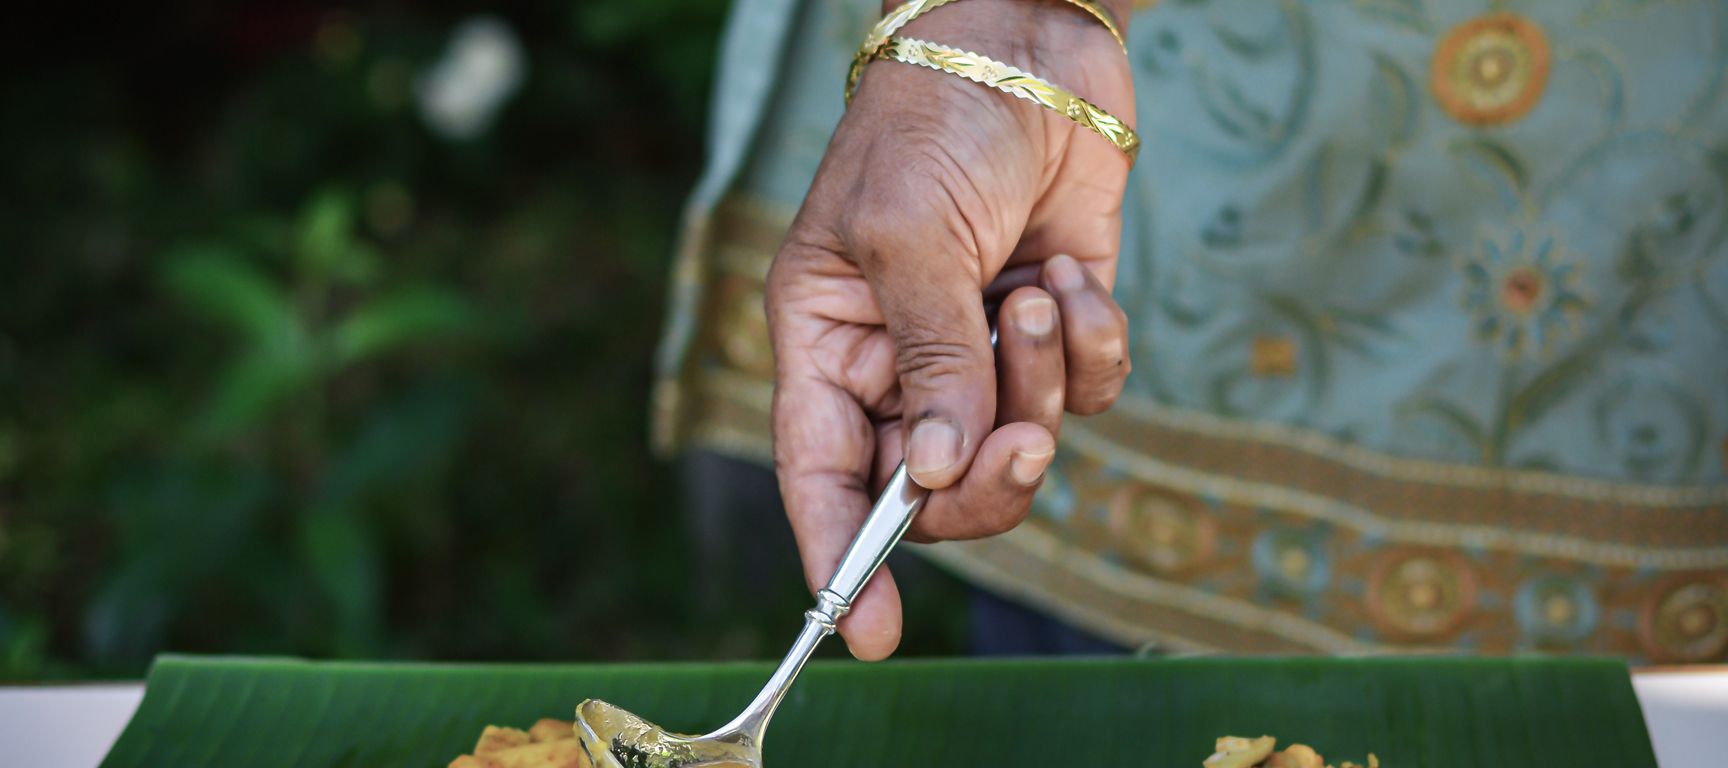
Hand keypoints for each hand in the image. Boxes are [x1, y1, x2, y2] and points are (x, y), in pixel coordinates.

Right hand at [765, 0, 1134, 659]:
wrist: (1027, 40)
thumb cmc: (932, 124)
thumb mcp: (910, 238)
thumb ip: (929, 362)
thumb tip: (932, 477)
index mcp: (828, 343)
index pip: (821, 476)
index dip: (842, 558)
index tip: (869, 632)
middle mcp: (901, 362)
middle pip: (932, 488)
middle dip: (984, 477)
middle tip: (1018, 446)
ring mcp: (982, 348)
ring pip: (1018, 442)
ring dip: (1040, 378)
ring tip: (1035, 288)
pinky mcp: (1056, 325)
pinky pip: (1085, 390)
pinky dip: (1091, 345)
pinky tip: (1071, 276)